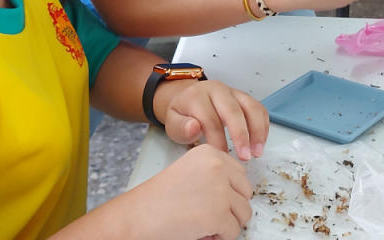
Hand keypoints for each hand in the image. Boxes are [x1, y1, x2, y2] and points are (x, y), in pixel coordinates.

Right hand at [127, 144, 252, 239]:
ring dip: (226, 223)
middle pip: (245, 193)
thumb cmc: (159, 199)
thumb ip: (215, 173)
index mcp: (211, 153)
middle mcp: (218, 166)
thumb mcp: (190, 170)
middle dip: (231, 208)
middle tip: (206, 213)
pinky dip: (219, 237)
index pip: (240, 174)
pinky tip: (200, 231)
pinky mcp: (219, 214)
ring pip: (243, 214)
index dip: (228, 193)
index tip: (209, 199)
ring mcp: (220, 190)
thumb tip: (239, 191)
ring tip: (202, 222)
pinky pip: (234, 232)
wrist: (138, 216)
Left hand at [155, 80, 269, 161]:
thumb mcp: (173, 122)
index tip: (221, 157)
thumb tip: (194, 128)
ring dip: (257, 131)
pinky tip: (260, 143)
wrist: (187, 98)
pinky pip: (259, 109)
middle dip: (241, 135)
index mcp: (198, 96)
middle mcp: (218, 90)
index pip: (211, 119)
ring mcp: (233, 92)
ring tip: (256, 152)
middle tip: (244, 157)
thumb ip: (181, 127)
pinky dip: (263, 126)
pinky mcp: (244, 97)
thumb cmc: (183, 114)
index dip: (217, 140)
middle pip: (234, 111)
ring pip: (251, 107)